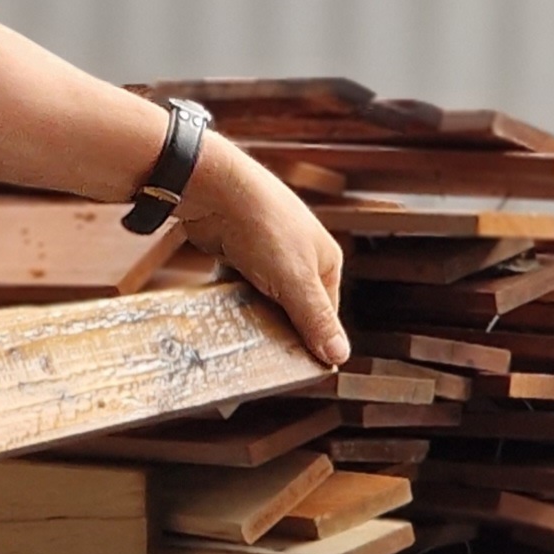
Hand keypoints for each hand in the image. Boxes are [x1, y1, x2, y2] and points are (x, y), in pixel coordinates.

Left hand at [171, 136, 350, 366]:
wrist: (213, 189)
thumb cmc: (261, 226)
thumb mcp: (294, 280)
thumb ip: (315, 319)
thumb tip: (340, 355)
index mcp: (325, 259)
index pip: (325, 313)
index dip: (311, 339)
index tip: (294, 363)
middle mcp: (300, 255)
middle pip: (294, 307)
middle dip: (280, 326)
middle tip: (263, 349)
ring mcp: (268, 252)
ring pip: (265, 297)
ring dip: (254, 313)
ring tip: (241, 329)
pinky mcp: (238, 252)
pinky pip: (241, 285)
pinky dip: (234, 297)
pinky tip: (225, 309)